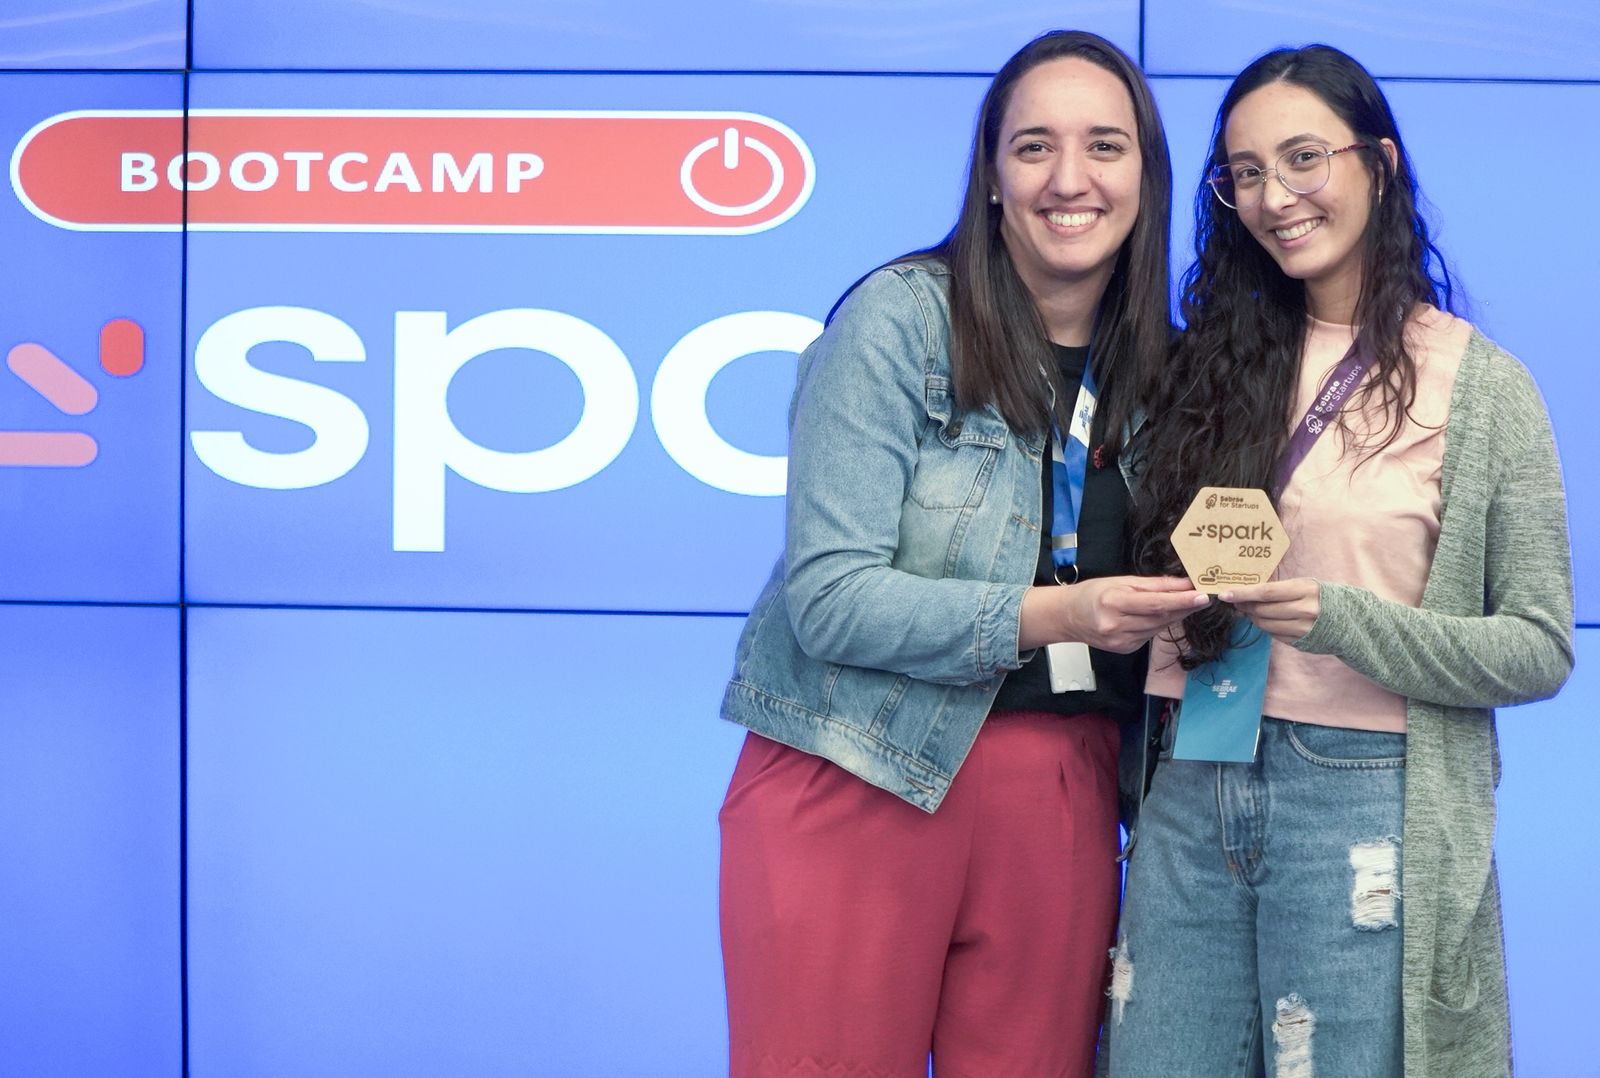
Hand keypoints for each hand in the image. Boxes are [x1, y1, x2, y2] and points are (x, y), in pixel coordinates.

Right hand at [1022, 575, 1210, 654]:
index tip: (1203, 596)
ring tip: (1186, 603)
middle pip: (1161, 617)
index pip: (1156, 604)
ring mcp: (1121, 641)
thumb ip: (1155, 584)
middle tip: (1204, 597)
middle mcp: (1116, 625)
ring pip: (1158, 628)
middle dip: (1185, 607)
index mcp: (1114, 602)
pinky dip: (1158, 624)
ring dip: (1175, 616)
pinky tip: (1158, 616)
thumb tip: (1185, 583)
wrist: (1067, 617)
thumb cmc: (1093, 593)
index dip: (1182, 601)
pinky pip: (1150, 635)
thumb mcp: (1121, 580)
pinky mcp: (1125, 649)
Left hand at [1221, 578, 1320, 642]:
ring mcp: (1303, 628)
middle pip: (1263, 610)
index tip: (1224, 594)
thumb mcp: (1306, 585)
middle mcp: (1304, 610)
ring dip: (1253, 617)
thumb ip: (1280, 589)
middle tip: (1234, 601)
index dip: (1243, 593)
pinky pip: (1274, 635)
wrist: (1352, 620)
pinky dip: (1265, 627)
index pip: (1266, 592)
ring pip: (1266, 624)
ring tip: (1249, 610)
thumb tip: (1248, 592)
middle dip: (1244, 606)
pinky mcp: (1301, 642)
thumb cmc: (1323, 597)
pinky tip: (1266, 620)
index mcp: (1304, 590)